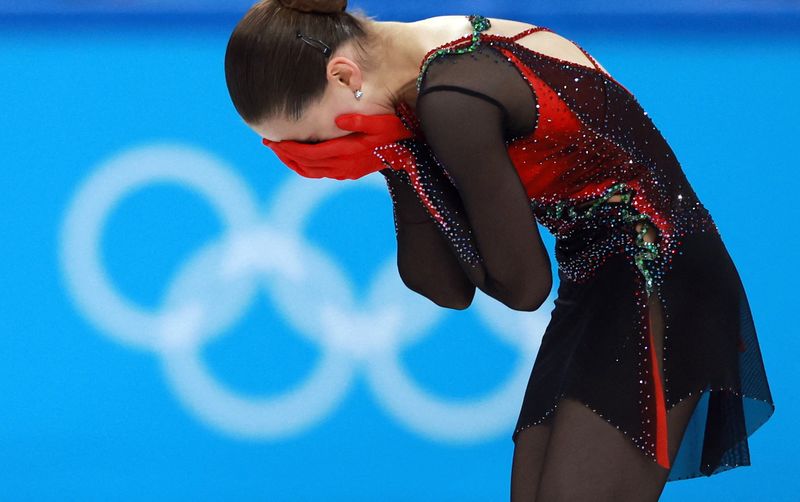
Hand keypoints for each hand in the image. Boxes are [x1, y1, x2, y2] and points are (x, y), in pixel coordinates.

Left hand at [261, 112, 414, 179]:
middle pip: (305, 164)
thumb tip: (339, 119)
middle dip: (285, 155)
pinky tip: (299, 158)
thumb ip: (360, 121)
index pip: (309, 153)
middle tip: (269, 143)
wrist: (410, 154)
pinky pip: (320, 173)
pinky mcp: (349, 174)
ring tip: (280, 151)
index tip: (273, 140)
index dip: (289, 149)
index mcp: (347, 153)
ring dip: (293, 162)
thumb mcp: (381, 123)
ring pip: (310, 172)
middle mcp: (344, 166)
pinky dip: (305, 167)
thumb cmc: (396, 133)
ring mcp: (346, 172)